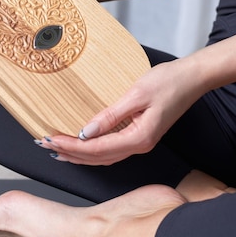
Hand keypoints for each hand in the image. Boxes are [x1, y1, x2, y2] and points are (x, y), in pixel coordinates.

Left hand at [39, 57, 205, 165]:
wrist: (192, 79)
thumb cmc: (168, 82)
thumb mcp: (136, 95)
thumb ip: (110, 115)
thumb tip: (86, 131)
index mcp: (139, 138)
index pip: (96, 149)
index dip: (71, 145)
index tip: (49, 139)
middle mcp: (139, 146)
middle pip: (97, 158)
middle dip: (69, 153)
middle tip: (43, 145)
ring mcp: (140, 143)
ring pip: (103, 157)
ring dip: (78, 155)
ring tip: (56, 150)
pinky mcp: (140, 136)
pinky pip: (111, 150)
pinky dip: (92, 152)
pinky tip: (80, 148)